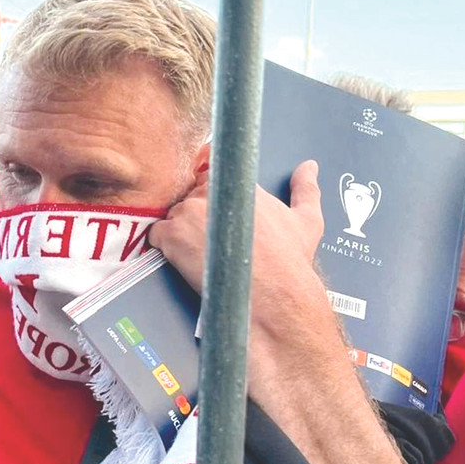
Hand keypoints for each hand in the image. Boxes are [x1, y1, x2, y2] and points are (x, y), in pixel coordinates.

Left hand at [147, 160, 322, 299]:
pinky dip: (162, 246)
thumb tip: (309, 168)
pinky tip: (180, 259)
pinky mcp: (171, 235)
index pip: (211, 176)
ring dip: (178, 232)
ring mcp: (188, 213)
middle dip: (195, 216)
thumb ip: (305, 188)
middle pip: (189, 196)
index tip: (212, 212)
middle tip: (208, 239)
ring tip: (198, 253)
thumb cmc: (289, 262)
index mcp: (240, 183)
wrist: (274, 295)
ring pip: (172, 214)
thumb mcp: (306, 220)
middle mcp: (212, 192)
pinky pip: (155, 234)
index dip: (209, 196)